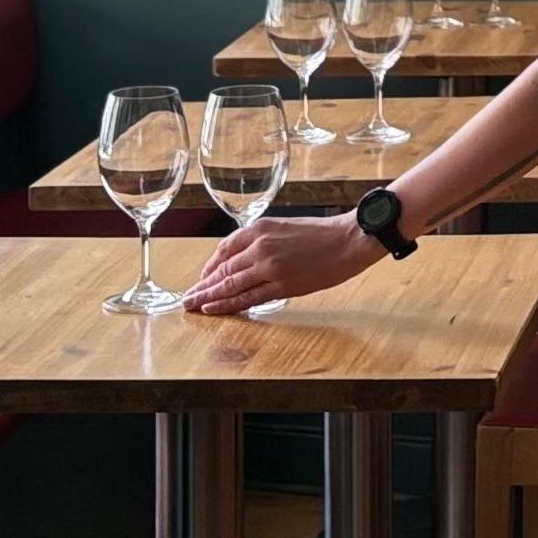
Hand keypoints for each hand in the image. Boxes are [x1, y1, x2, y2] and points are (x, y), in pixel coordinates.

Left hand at [179, 212, 380, 318]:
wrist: (349, 239)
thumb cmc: (322, 233)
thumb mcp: (284, 228)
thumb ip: (262, 241)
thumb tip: (244, 260)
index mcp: (259, 229)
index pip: (224, 249)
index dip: (209, 267)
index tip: (202, 279)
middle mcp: (259, 247)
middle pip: (223, 270)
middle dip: (203, 286)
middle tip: (188, 298)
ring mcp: (269, 268)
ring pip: (230, 285)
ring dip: (209, 298)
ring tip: (193, 307)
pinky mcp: (281, 286)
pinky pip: (248, 298)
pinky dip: (228, 305)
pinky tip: (213, 310)